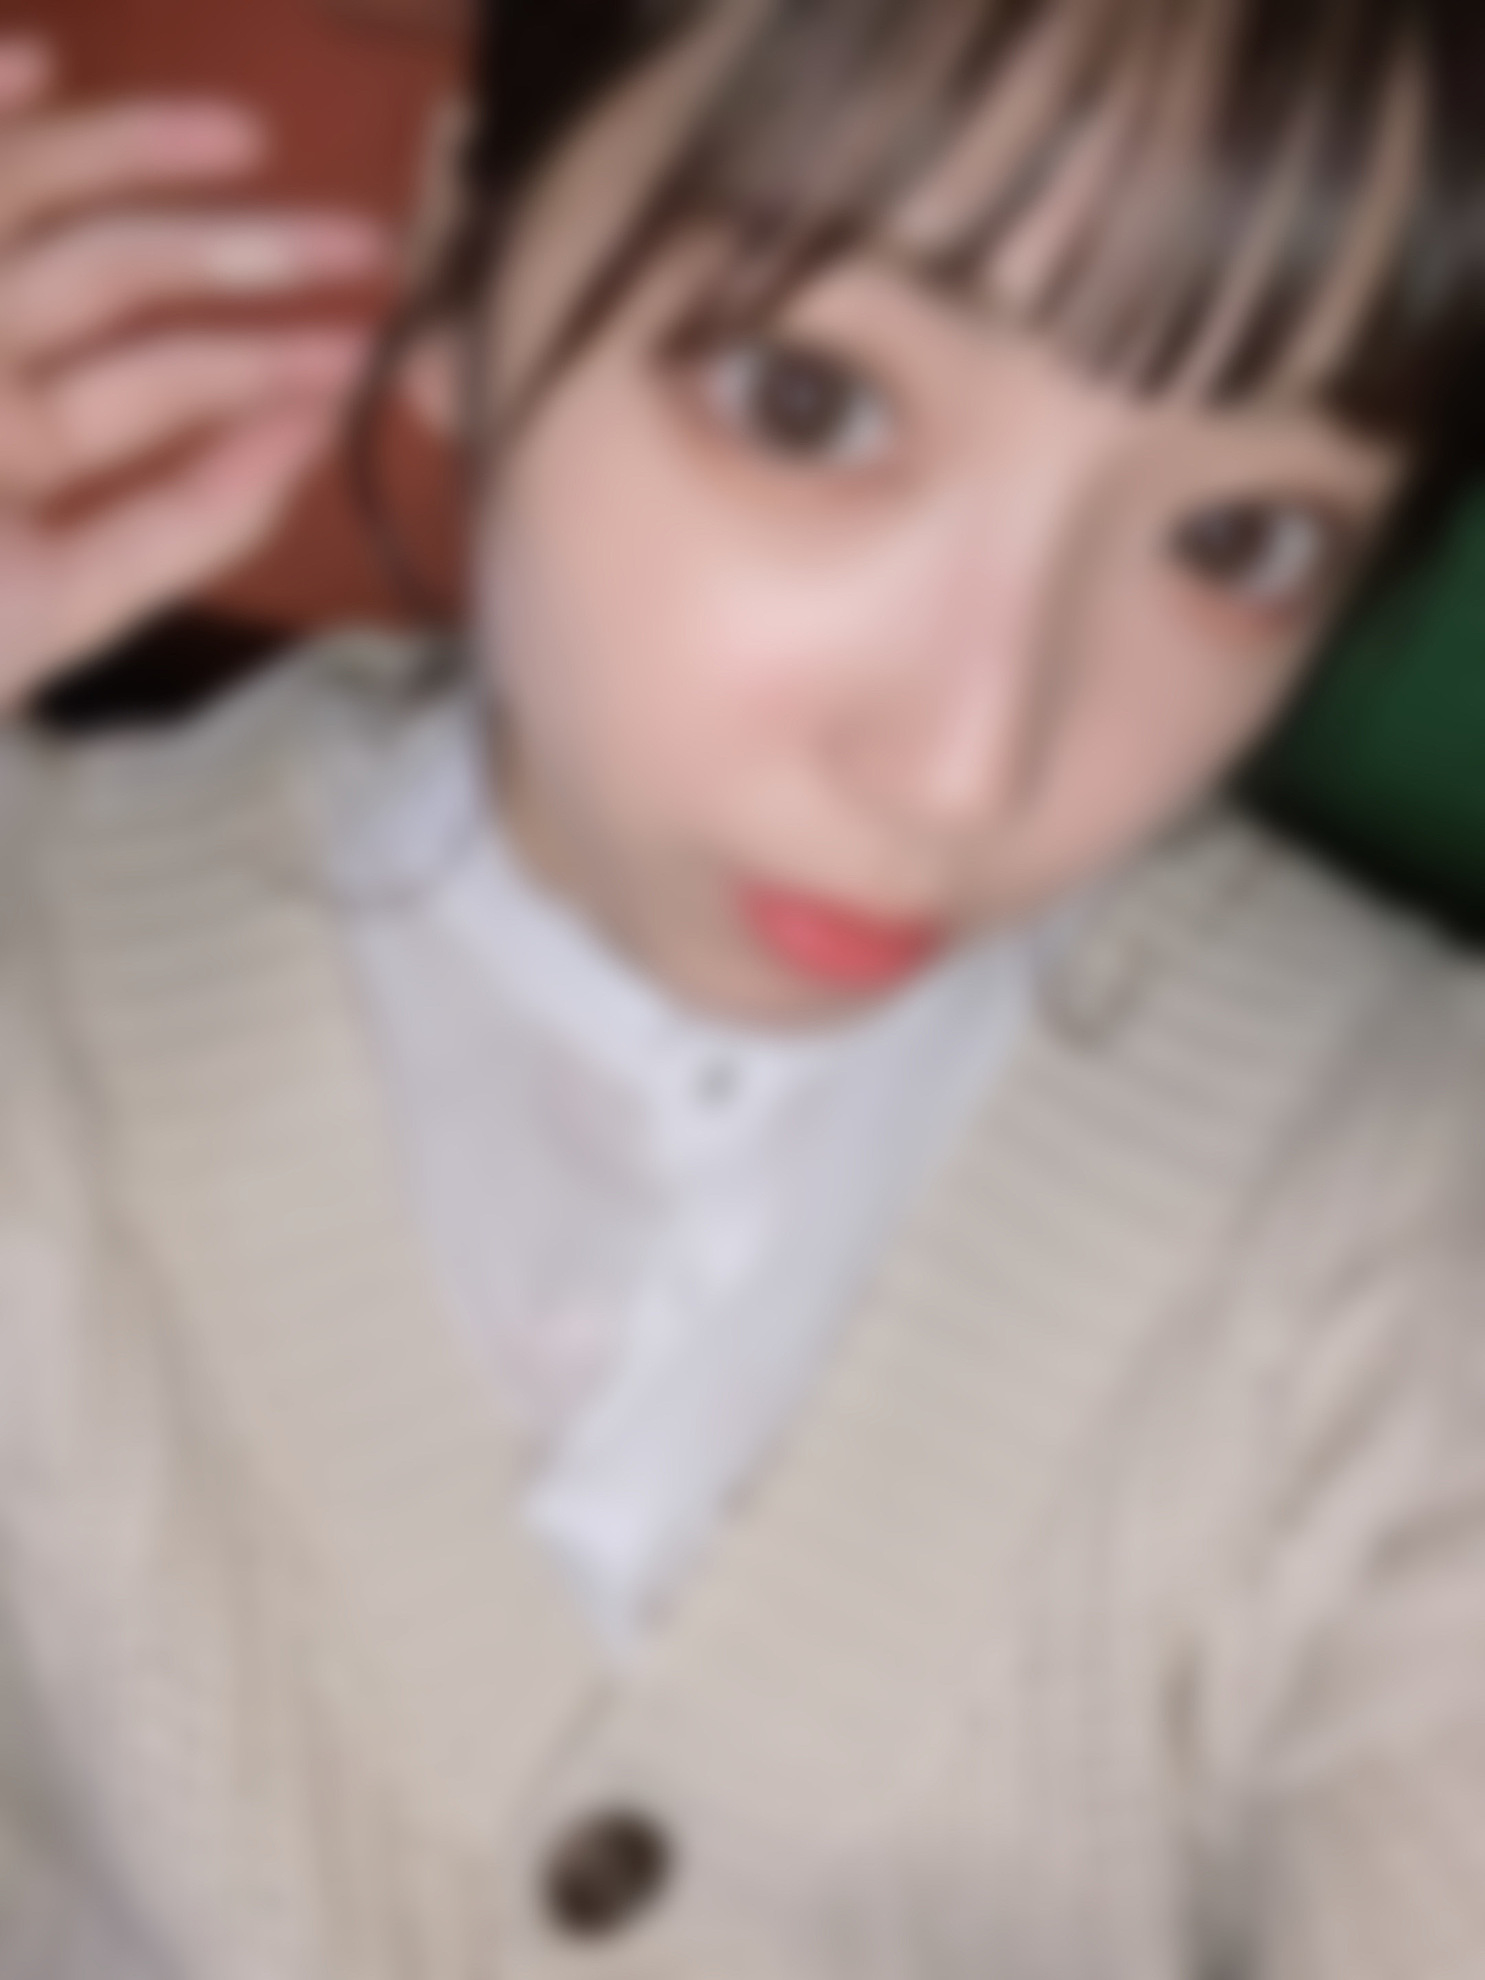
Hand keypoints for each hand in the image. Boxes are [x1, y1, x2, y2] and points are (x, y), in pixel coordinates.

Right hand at [0, 34, 388, 712]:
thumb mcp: (67, 598)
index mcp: (32, 441)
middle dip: (237, 253)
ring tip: (245, 138)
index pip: (165, 377)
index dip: (261, 354)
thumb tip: (311, 432)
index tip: (362, 346)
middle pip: (112, 272)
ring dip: (126, 152)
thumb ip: (186, 521)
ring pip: (28, 204)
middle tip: (363, 244)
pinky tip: (32, 62)